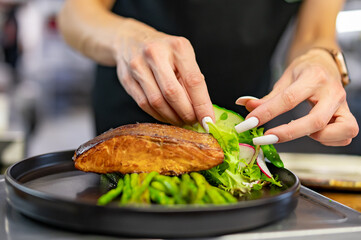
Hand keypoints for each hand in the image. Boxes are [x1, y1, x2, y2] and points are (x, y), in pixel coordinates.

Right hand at [112, 20, 213, 125]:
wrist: (130, 39)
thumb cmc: (164, 51)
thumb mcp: (182, 57)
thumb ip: (191, 80)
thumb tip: (202, 111)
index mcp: (177, 46)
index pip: (193, 80)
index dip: (202, 104)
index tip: (208, 121)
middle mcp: (156, 53)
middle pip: (172, 93)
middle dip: (186, 113)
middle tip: (193, 122)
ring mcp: (138, 65)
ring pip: (157, 102)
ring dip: (172, 117)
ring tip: (181, 120)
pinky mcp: (126, 78)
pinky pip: (144, 104)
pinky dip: (158, 115)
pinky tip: (167, 116)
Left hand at [237, 48, 358, 145]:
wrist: (324, 61)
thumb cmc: (304, 70)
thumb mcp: (285, 78)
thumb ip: (267, 97)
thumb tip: (244, 105)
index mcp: (313, 78)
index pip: (289, 99)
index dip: (268, 113)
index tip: (250, 122)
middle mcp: (332, 92)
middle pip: (316, 121)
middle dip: (289, 133)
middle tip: (266, 138)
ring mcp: (343, 104)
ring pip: (342, 130)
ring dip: (319, 137)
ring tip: (303, 132)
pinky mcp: (347, 114)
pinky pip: (345, 136)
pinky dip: (329, 140)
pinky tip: (315, 133)